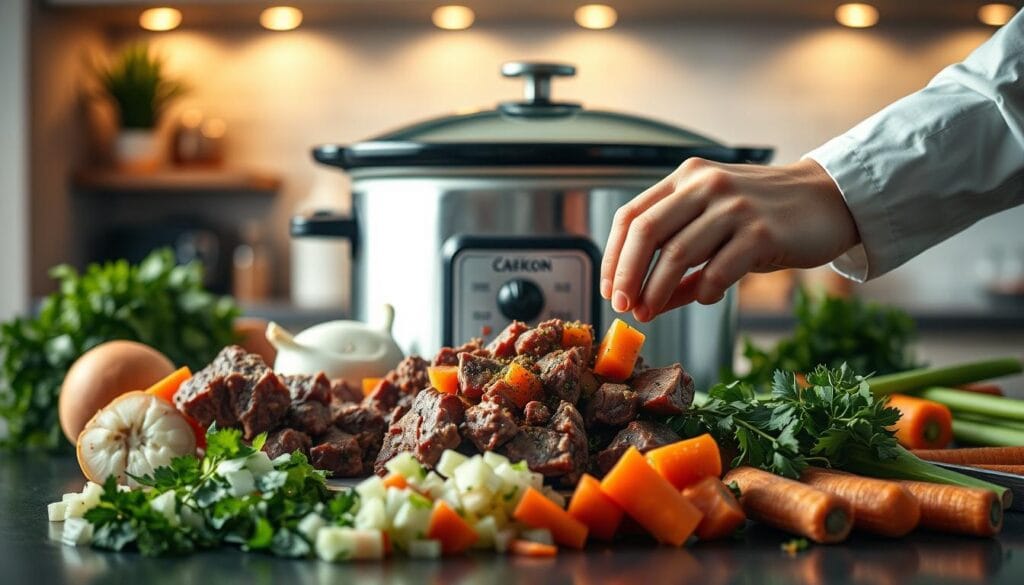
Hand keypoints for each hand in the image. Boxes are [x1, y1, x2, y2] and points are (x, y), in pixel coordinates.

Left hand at [600, 157, 859, 321]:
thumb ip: (679, 251)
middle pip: (646, 233)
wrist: (829, 199)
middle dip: (626, 275)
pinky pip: (717, 271)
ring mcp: (735, 207)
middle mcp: (706, 185)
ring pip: (677, 254)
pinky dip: (703, 293)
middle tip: (622, 306)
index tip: (608, 288)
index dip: (613, 256)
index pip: (632, 215)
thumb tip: (644, 300)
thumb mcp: (716, 222)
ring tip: (649, 313)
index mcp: (687, 177)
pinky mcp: (762, 233)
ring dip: (657, 292)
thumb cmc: (766, 215)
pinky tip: (705, 299)